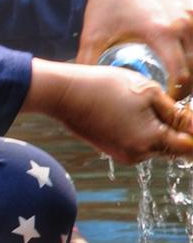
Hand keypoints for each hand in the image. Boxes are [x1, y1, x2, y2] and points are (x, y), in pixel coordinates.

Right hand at [29, 59, 192, 163]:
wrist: (63, 93)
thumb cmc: (105, 87)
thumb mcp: (149, 92)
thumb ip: (177, 113)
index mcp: (151, 140)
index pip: (191, 147)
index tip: (187, 115)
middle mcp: (138, 154)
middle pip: (174, 148)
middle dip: (179, 130)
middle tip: (168, 104)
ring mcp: (123, 154)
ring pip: (156, 145)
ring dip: (160, 129)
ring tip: (144, 102)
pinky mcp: (111, 149)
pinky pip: (138, 143)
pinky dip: (142, 130)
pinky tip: (129, 110)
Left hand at [75, 0, 192, 98]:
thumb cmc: (103, 8)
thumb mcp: (92, 38)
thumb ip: (88, 65)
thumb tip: (84, 94)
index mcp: (161, 31)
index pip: (181, 74)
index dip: (176, 93)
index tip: (164, 100)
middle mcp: (183, 21)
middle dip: (187, 85)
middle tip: (172, 95)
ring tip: (180, 80)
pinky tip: (186, 60)